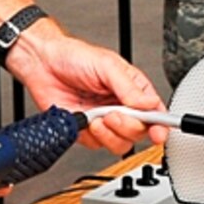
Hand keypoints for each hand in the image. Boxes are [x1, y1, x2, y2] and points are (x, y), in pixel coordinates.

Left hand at [10, 20, 168, 151]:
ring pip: (120, 143)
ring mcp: (105, 121)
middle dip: (126, 127)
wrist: (43, 64)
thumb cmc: (74, 57)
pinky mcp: (87, 131)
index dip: (160, 125)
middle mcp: (121, 107)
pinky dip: (91, 136)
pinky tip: (85, 120)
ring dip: (109, 134)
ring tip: (97, 118)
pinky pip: (97, 145)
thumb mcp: (107, 65)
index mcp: (133, 89)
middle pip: (139, 132)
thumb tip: (149, 103)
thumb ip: (129, 87)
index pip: (155, 111)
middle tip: (112, 114)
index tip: (158, 133)